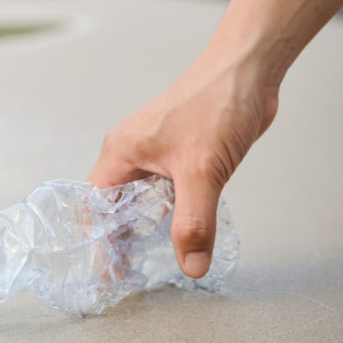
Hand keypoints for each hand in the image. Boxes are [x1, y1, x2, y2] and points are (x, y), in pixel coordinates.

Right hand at [88, 48, 278, 277]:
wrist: (249, 70)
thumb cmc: (216, 105)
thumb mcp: (202, 172)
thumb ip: (193, 223)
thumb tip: (190, 266)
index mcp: (120, 152)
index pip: (94, 205)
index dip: (99, 240)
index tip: (111, 272)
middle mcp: (131, 152)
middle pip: (113, 204)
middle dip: (119, 238)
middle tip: (132, 272)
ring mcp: (155, 151)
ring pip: (141, 198)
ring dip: (146, 225)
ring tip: (153, 258)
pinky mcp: (179, 152)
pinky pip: (165, 190)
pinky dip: (169, 211)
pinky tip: (183, 228)